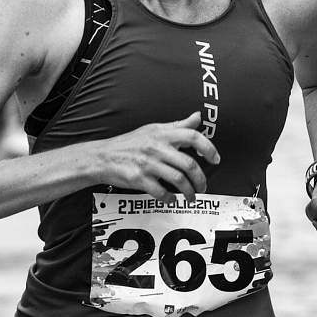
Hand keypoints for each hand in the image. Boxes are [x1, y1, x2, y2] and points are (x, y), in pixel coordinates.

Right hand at [87, 113, 220, 201]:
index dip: (208, 148)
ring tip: (191, 197)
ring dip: (188, 192)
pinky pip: (160, 191)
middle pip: (188, 164)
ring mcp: (147, 163)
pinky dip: (169, 198)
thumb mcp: (153, 129)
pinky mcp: (139, 178)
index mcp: (162, 134)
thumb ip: (177, 126)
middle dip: (200, 179)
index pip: (192, 136)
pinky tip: (171, 199)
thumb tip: (197, 117)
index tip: (215, 159)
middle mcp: (156, 147)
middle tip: (203, 186)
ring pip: (178, 180)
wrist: (101, 157)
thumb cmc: (128, 143)